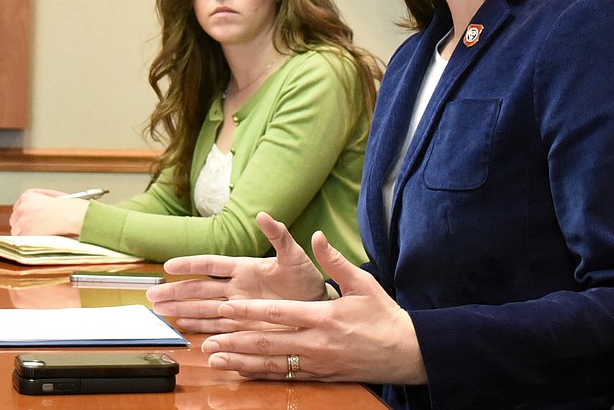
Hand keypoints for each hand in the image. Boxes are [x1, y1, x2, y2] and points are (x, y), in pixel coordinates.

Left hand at [9, 189, 87, 236]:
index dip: (25, 213)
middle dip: (23, 223)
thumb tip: (32, 209)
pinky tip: (40, 236)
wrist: (73, 215)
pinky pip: (22, 239)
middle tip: (35, 226)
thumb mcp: (52, 195)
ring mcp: (22, 220)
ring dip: (25, 232)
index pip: (18, 206)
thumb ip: (39, 199)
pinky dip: (30, 239)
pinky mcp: (26, 232)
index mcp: (27, 196)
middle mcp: (22, 207)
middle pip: (14, 218)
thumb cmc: (68, 207)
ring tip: (39, 231)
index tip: (31, 218)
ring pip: (16, 230)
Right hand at [147, 212, 328, 333]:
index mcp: (245, 268)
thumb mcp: (294, 255)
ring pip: (204, 308)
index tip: (168, 266)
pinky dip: (201, 329)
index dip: (190, 265)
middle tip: (152, 296)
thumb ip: (278, 236)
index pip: (211, 265)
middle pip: (200, 289)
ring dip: (182, 310)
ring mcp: (239, 308)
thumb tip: (264, 214)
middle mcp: (237, 288)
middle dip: (176, 292)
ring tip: (160, 311)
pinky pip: (218, 327)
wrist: (319, 307)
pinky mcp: (245, 325)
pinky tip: (184, 329)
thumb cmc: (307, 278)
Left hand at [200, 229, 426, 385]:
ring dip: (241, 360)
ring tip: (215, 357)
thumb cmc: (383, 315)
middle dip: (234, 339)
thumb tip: (317, 236)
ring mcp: (316, 362)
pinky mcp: (320, 375)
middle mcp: (315, 342)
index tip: (226, 308)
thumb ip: (335, 260)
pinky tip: (243, 370)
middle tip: (208, 338)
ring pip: (270, 363)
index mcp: (323, 316)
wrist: (405, 352)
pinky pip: (284, 376)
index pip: (278, 313)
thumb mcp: (363, 282)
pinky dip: (260, 373)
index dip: (249, 312)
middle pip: (267, 342)